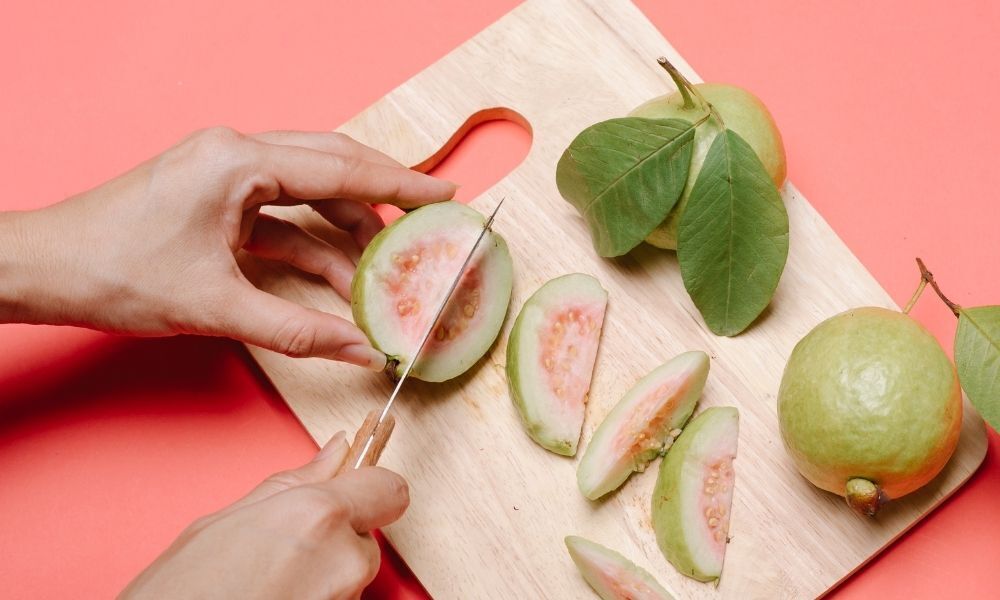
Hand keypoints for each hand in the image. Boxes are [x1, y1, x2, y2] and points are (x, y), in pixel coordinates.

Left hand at [0, 127, 455, 367]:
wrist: (47, 270)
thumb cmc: (117, 273)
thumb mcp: (218, 307)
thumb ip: (299, 331)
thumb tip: (362, 351)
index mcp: (239, 162)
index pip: (340, 168)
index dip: (399, 183)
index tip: (445, 192)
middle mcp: (236, 154)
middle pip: (331, 166)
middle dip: (382, 195)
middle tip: (429, 217)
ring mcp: (226, 172)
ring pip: (309, 189)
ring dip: (347, 227)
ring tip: (387, 265)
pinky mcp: (217, 197)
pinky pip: (281, 213)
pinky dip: (312, 241)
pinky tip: (340, 275)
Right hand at [120, 432, 408, 598]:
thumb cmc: (173, 599)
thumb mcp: (219, 525)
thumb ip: (292, 484)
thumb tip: (336, 451)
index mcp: (315, 516)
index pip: (389, 489)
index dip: (369, 488)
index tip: (354, 490)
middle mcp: (342, 561)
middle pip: (365, 538)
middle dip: (333, 540)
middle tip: (278, 551)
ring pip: (350, 576)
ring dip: (320, 576)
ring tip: (263, 585)